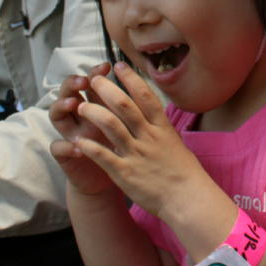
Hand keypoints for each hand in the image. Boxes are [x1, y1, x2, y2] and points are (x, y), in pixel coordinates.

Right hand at [50, 63, 117, 195]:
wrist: (109, 179)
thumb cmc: (121, 146)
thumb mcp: (127, 123)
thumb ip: (129, 104)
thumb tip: (141, 80)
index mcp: (96, 105)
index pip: (90, 82)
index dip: (95, 73)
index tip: (107, 66)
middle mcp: (80, 116)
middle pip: (68, 92)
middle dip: (73, 83)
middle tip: (84, 81)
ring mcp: (70, 133)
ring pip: (56, 114)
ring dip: (62, 106)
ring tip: (74, 104)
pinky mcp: (66, 155)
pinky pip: (58, 147)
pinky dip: (66, 146)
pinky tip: (78, 146)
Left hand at [69, 63, 212, 221]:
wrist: (187, 199)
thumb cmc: (183, 172)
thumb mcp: (175, 142)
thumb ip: (160, 127)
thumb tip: (153, 113)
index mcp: (161, 128)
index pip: (145, 96)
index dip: (131, 79)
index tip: (118, 66)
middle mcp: (148, 137)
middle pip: (125, 105)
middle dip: (107, 89)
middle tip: (94, 79)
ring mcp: (136, 154)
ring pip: (111, 125)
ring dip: (94, 113)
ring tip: (82, 106)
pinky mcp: (125, 173)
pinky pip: (103, 155)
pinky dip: (89, 146)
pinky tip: (78, 140)